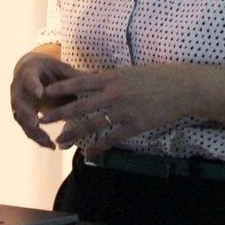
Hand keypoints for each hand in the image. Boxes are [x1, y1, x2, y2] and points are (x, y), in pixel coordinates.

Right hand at [10, 49, 81, 148]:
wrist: (32, 74)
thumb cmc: (49, 70)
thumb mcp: (60, 68)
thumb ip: (73, 75)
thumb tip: (97, 76)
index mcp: (28, 72)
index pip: (28, 79)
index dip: (33, 86)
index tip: (41, 94)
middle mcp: (18, 89)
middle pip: (19, 103)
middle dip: (27, 114)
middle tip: (36, 123)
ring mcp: (17, 104)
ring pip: (21, 120)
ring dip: (34, 132)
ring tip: (49, 142)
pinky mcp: (22, 117)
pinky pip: (28, 129)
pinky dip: (38, 139)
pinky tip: (52, 146)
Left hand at [41, 65, 198, 155]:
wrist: (182, 88)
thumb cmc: (158, 76)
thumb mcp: (130, 71)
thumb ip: (111, 77)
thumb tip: (93, 76)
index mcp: (112, 77)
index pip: (80, 82)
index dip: (61, 88)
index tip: (45, 93)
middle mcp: (114, 94)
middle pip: (80, 105)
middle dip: (59, 113)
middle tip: (42, 120)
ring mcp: (124, 111)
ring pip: (93, 125)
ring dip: (74, 134)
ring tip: (60, 141)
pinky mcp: (135, 126)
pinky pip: (112, 138)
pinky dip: (99, 146)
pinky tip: (89, 152)